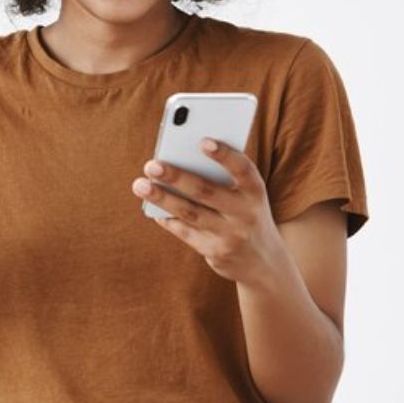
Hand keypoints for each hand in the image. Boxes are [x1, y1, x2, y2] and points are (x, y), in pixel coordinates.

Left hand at [132, 138, 286, 286]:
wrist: (264, 261)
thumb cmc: (246, 212)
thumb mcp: (247, 194)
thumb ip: (224, 177)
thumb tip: (180, 158)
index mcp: (255, 191)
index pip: (243, 169)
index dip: (225, 155)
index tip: (203, 141)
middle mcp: (245, 213)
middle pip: (206, 192)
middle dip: (176, 177)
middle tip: (151, 164)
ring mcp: (230, 235)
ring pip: (190, 213)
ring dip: (162, 198)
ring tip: (140, 185)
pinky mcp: (215, 252)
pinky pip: (185, 232)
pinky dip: (166, 218)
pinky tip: (151, 206)